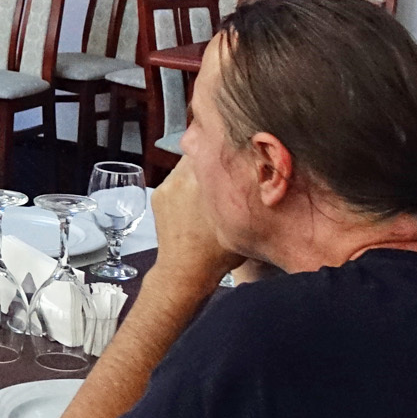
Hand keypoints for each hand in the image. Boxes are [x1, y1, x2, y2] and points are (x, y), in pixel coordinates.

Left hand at [145, 158, 243, 289]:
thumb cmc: (217, 252)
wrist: (185, 271)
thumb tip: (257, 176)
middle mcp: (182, 178)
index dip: (225, 148)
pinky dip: (184, 185)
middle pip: (199, 153)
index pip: (213, 146)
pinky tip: (194, 202)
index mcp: (203, 180)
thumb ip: (246, 195)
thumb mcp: (241, 221)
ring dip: (197, 172)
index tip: (233, 153)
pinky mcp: (158, 195)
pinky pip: (174, 181)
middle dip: (212, 159)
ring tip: (210, 188)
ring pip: (185, 167)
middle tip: (224, 170)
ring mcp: (167, 186)